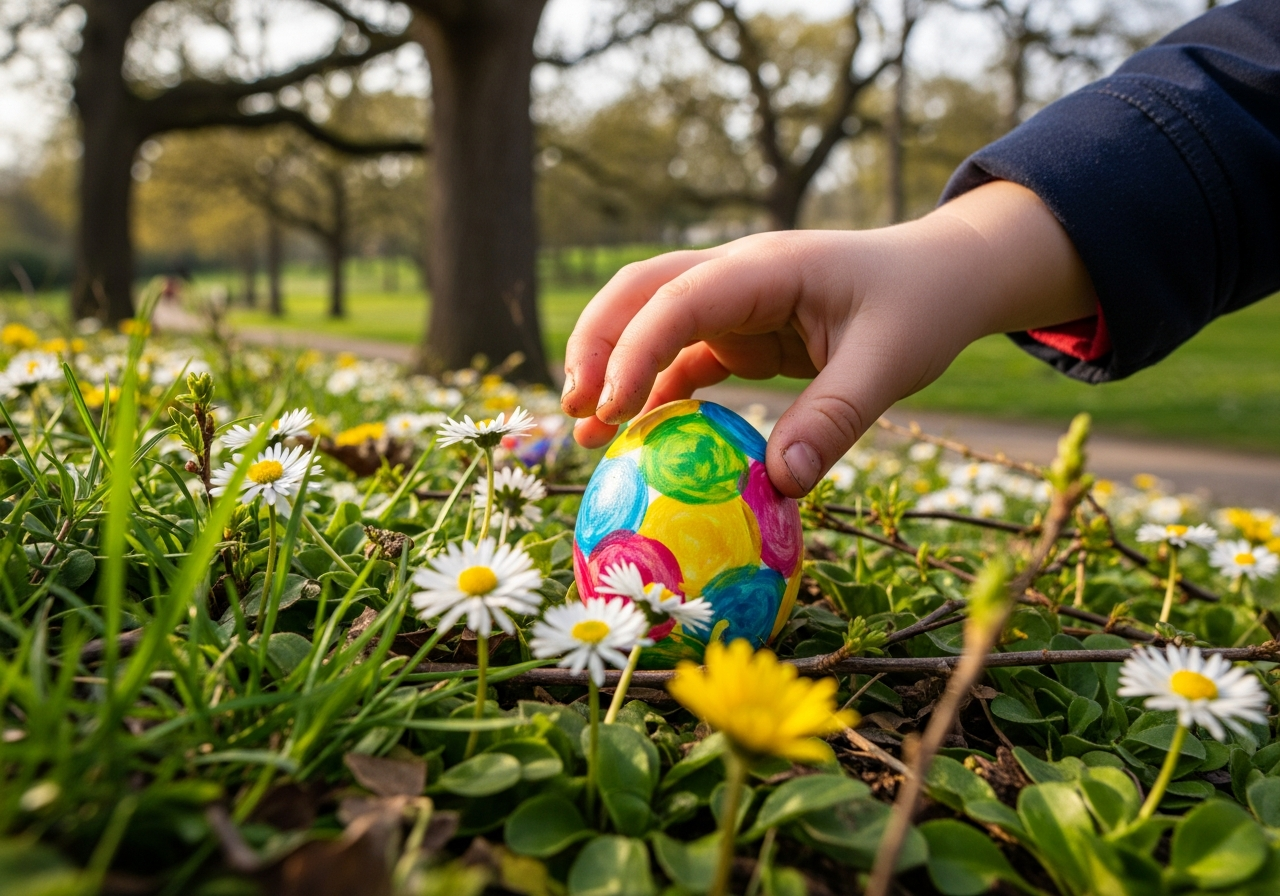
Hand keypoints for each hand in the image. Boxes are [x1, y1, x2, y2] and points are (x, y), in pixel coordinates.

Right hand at [560, 181, 1094, 496]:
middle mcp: (736, 277)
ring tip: (586, 432)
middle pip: (638, 292)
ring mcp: (733, 304)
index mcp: (766, 268)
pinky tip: (634, 436)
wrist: (943, 277)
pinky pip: (681, 359)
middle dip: (596, 345)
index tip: (612, 408)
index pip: (679, 298)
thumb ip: (834, 419)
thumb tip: (781, 488)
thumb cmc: (921, 306)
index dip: (635, 349)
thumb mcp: (890, 362)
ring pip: (648, 322)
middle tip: (575, 411)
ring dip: (612, 368)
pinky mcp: (739, 334)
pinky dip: (652, 394)